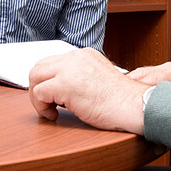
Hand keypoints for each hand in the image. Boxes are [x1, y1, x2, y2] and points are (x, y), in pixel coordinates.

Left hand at [29, 48, 146, 134]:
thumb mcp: (99, 79)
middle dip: (38, 87)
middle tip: (46, 104)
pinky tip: (54, 115)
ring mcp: (69, 69)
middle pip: (40, 67)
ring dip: (37, 97)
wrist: (135, 106)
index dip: (47, 80)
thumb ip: (81, 77)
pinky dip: (41, 107)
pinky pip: (39, 94)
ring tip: (49, 110)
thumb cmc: (122, 101)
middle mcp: (76, 57)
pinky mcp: (65, 85)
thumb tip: (62, 90)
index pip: (53, 61)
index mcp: (84, 55)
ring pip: (35, 77)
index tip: (51, 96)